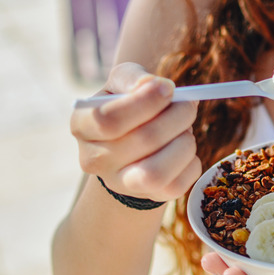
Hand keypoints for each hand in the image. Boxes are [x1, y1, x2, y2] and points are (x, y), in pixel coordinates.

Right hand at [70, 62, 200, 201]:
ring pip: (156, 172)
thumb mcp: (122, 83)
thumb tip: (155, 86)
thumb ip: (133, 77)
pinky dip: (191, 162)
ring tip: (185, 130)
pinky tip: (184, 149)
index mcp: (82, 125)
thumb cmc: (128, 106)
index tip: (169, 88)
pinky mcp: (149, 196)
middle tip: (188, 104)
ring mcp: (120, 183)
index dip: (146, 102)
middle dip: (177, 116)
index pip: (108, 120)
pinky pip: (178, 185)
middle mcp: (94, 159)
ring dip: (184, 143)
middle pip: (144, 140)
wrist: (132, 146)